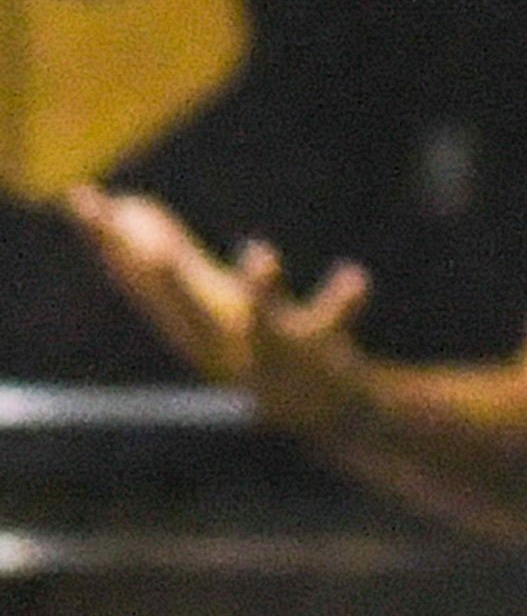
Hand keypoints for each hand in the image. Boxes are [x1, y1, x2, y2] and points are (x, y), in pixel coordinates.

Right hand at [67, 191, 370, 432]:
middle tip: (140, 239)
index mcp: (195, 330)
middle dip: (166, 276)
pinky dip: (346, 303)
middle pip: (190, 309)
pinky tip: (357, 277)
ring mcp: (278, 355)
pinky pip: (335, 325)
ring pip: (264, 324)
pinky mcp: (324, 357)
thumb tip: (118, 203)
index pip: (144, 284)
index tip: (81, 199)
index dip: (110, 243)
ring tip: (261, 254)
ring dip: (261, 290)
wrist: (328, 416)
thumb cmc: (258, 349)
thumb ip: (169, 250)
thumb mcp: (209, 301)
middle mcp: (230, 346)